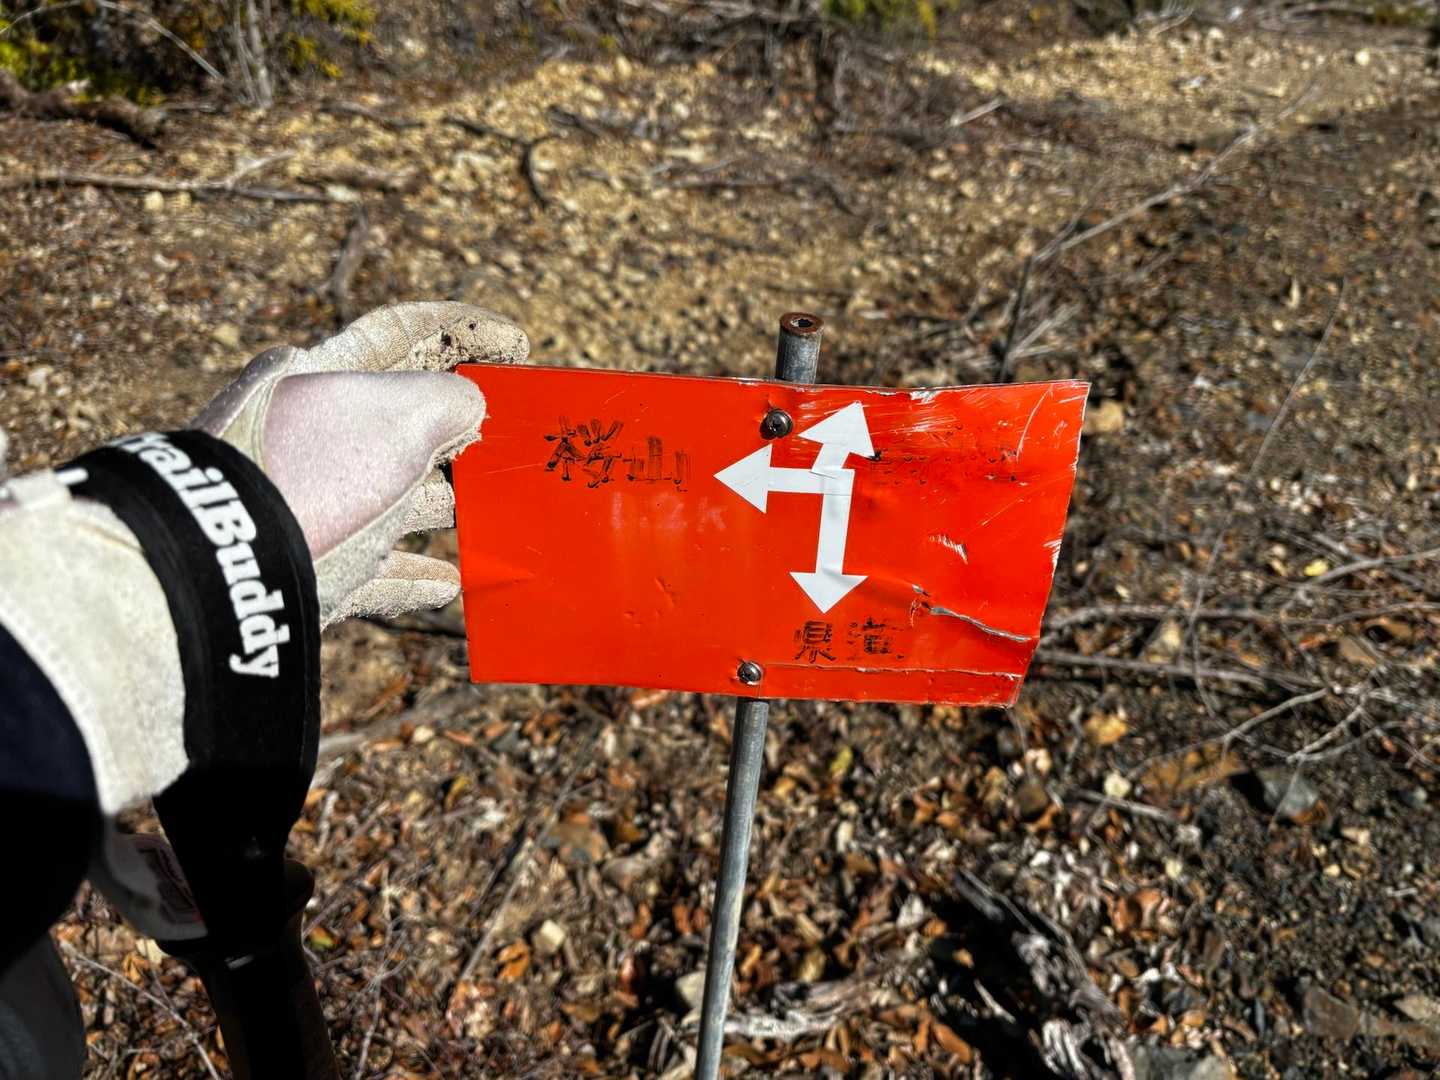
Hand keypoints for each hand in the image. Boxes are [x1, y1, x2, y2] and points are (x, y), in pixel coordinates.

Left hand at [194, 302, 527, 626]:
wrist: (238, 566)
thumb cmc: (320, 471)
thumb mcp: (402, 415)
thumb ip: (450, 398)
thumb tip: (471, 407)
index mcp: (325, 378)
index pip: (402, 334)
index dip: (464, 330)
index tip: (517, 344)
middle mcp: (315, 438)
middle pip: (401, 423)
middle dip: (457, 427)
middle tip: (505, 434)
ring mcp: (315, 506)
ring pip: (392, 499)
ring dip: (441, 504)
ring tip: (484, 510)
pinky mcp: (317, 570)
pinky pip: (377, 571)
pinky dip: (415, 576)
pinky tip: (449, 583)